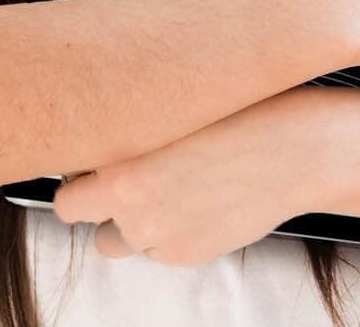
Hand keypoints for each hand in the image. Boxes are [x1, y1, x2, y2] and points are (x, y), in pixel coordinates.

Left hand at [50, 86, 326, 266]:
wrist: (296, 148)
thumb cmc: (242, 112)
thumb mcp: (171, 105)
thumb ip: (127, 127)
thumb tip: (95, 129)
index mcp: (122, 164)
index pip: (63, 190)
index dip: (74, 171)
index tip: (83, 158)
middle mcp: (133, 205)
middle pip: (77, 215)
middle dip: (92, 196)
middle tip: (117, 169)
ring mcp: (159, 235)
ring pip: (115, 239)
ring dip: (125, 219)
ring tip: (160, 183)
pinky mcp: (187, 253)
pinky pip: (155, 249)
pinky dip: (164, 230)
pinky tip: (190, 197)